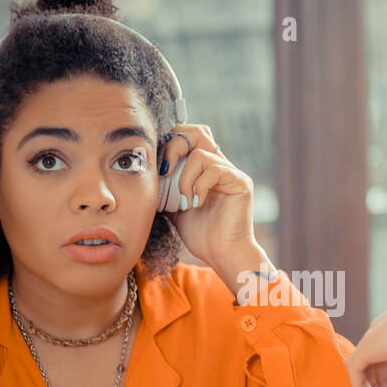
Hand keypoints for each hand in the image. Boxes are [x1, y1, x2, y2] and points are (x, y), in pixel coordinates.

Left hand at [159, 124, 257, 269]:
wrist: (220, 255)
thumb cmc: (201, 235)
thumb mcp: (174, 205)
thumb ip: (166, 186)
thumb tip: (147, 170)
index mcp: (204, 168)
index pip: (188, 136)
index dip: (169, 145)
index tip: (158, 170)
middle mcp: (220, 165)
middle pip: (196, 131)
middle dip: (174, 148)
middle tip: (166, 173)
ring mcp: (231, 172)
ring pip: (200, 152)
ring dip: (184, 178)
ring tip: (184, 201)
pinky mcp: (240, 181)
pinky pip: (213, 168)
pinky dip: (197, 186)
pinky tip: (196, 204)